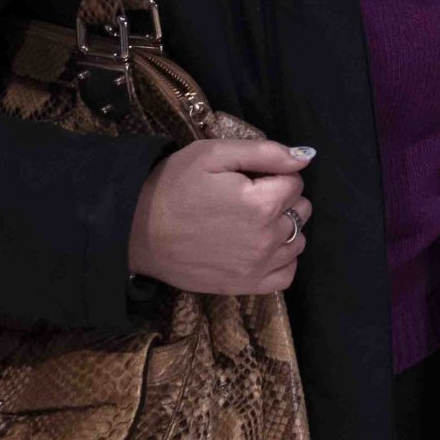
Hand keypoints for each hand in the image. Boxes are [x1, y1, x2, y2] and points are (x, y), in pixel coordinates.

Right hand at [125, 138, 314, 295]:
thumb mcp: (213, 154)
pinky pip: (286, 274)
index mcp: (261, 203)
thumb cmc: (173, 186)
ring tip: (250, 222)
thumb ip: (265, 153)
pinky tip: (261, 248)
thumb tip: (305, 157)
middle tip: (247, 198)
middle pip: (300, 210)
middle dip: (282, 199)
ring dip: (283, 228)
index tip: (249, 178)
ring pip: (297, 240)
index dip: (275, 174)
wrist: (134, 230)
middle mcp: (265, 239)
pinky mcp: (244, 287)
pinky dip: (281, 260)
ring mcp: (256, 267)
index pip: (296, 181)